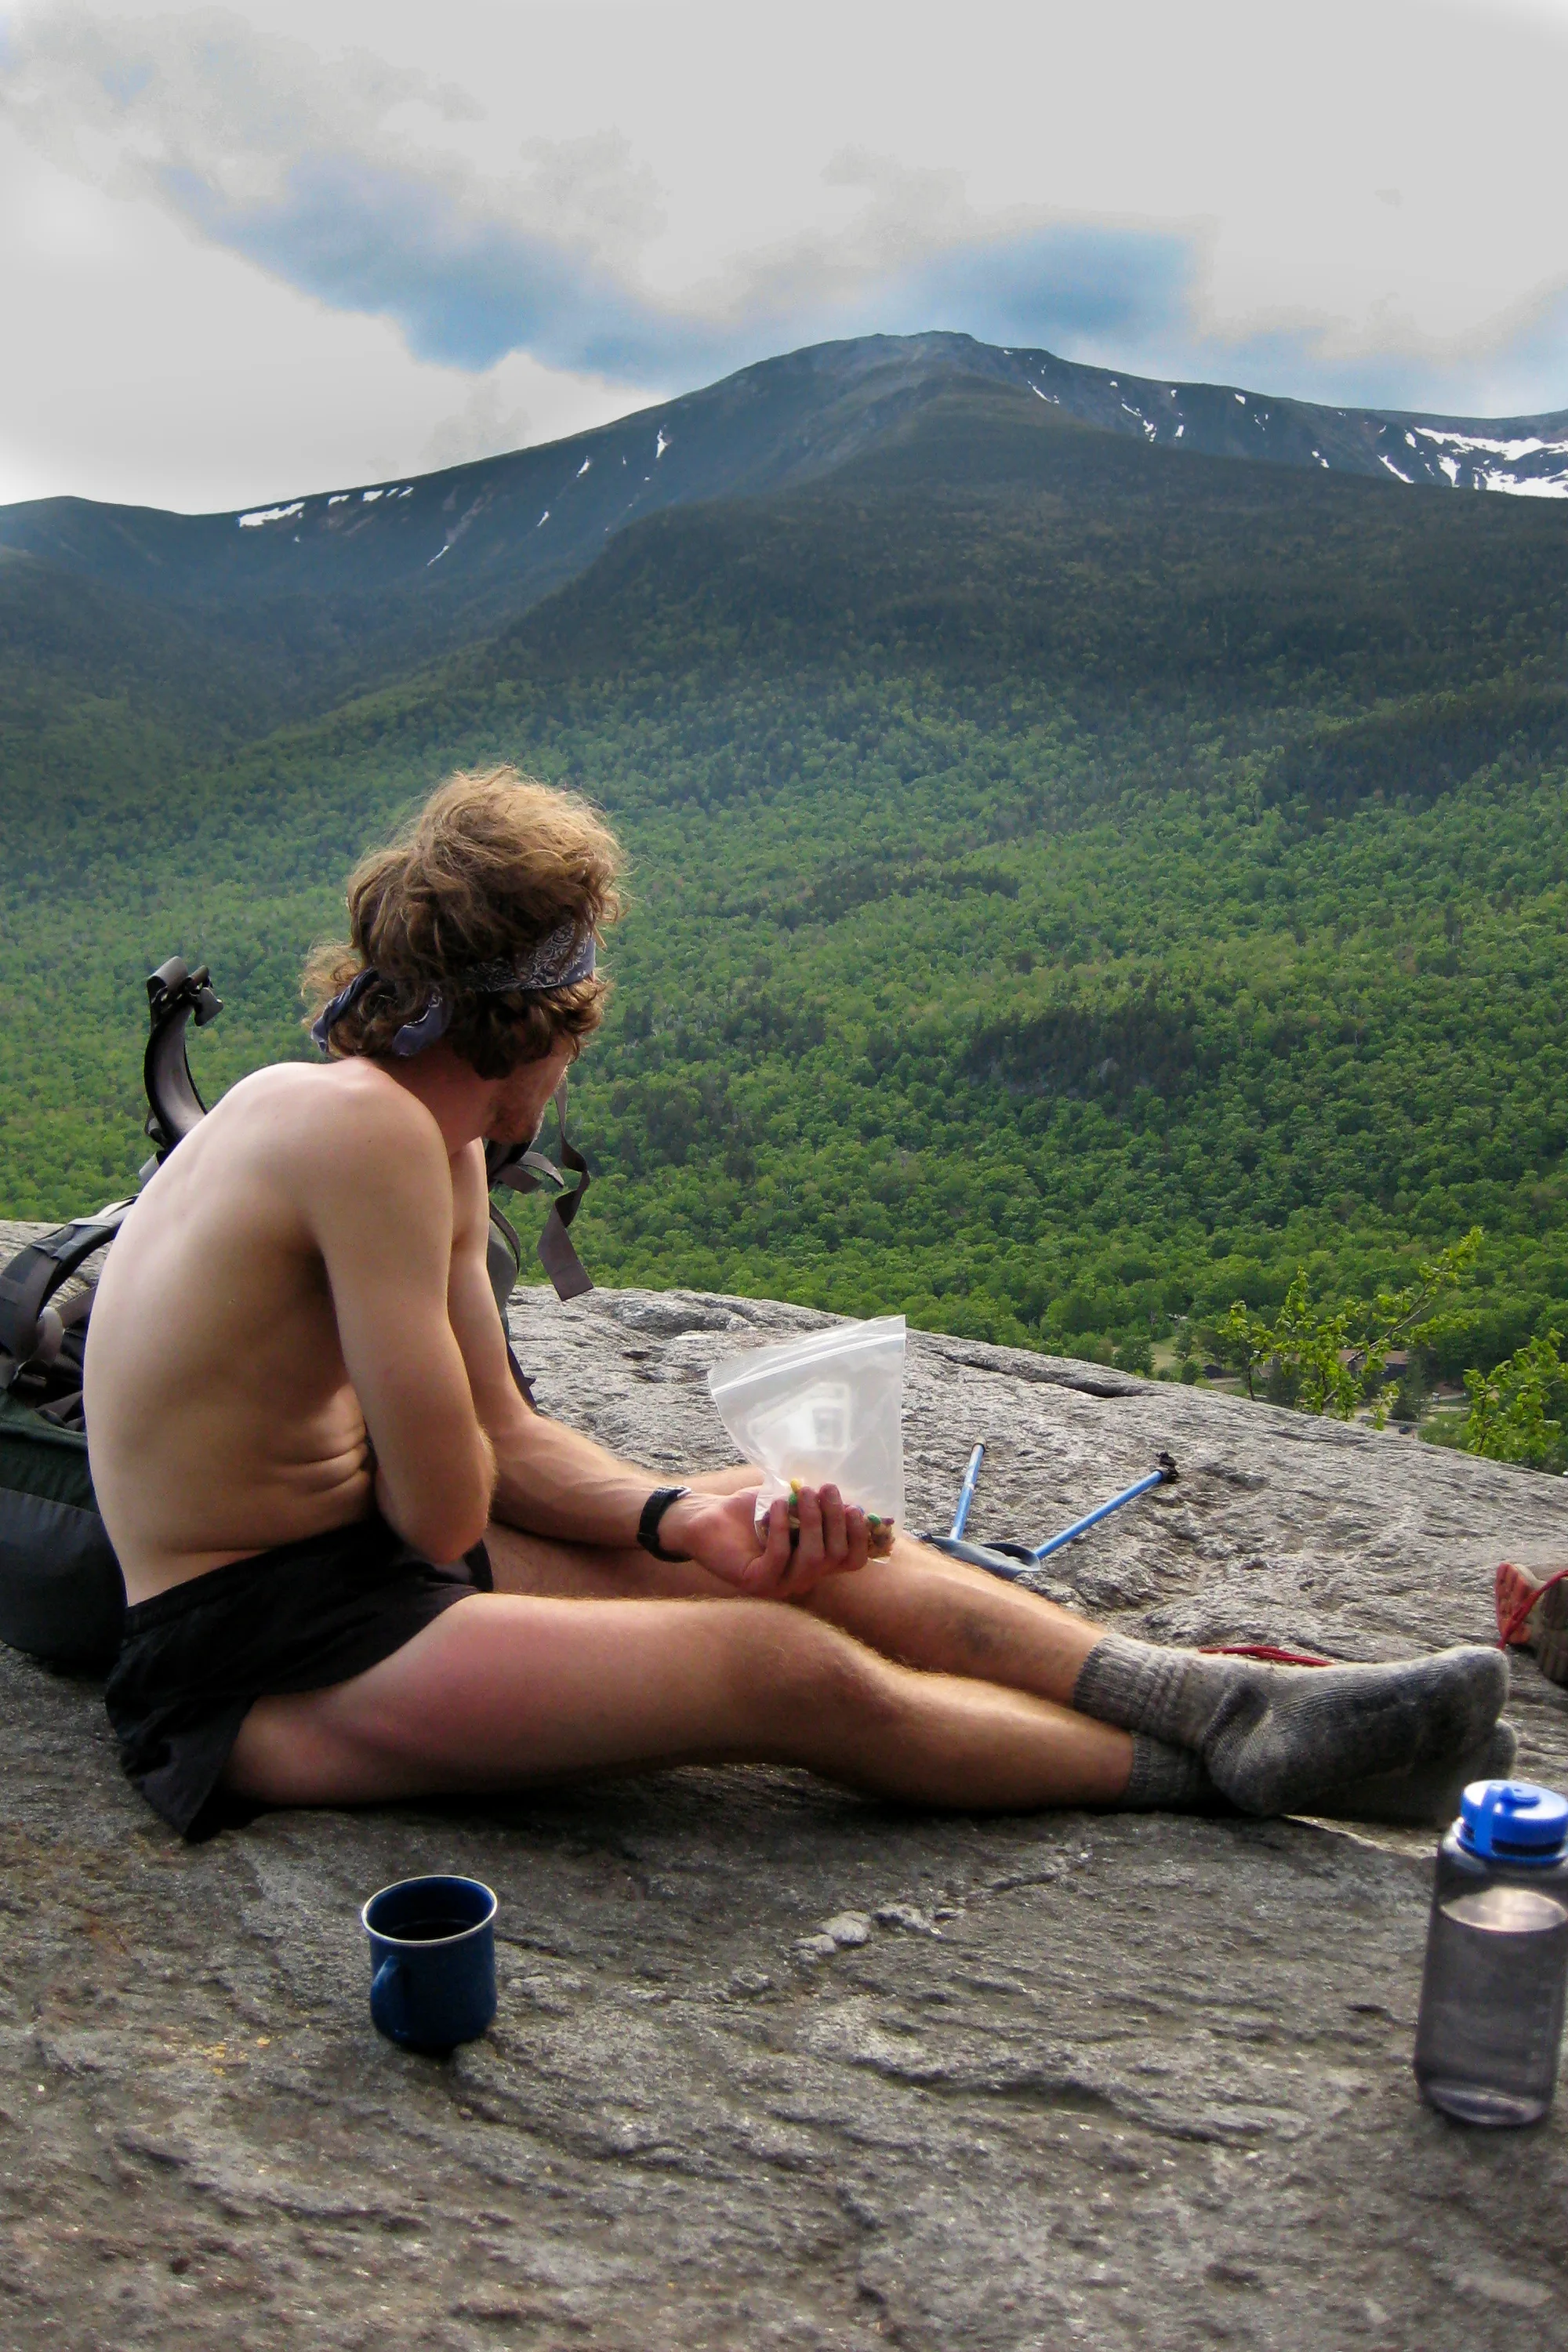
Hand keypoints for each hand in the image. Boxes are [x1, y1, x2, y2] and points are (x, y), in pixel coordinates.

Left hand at [665, 1483, 882, 1598]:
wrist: (706, 1518)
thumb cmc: (751, 1511)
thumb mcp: (790, 1503)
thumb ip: (818, 1504)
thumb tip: (853, 1496)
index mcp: (815, 1562)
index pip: (852, 1561)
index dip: (860, 1536)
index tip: (855, 1506)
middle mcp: (801, 1579)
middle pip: (836, 1558)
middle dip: (835, 1519)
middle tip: (826, 1488)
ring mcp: (779, 1585)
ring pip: (813, 1559)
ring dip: (811, 1520)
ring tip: (802, 1492)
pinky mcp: (756, 1582)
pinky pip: (779, 1557)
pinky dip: (780, 1527)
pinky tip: (774, 1505)